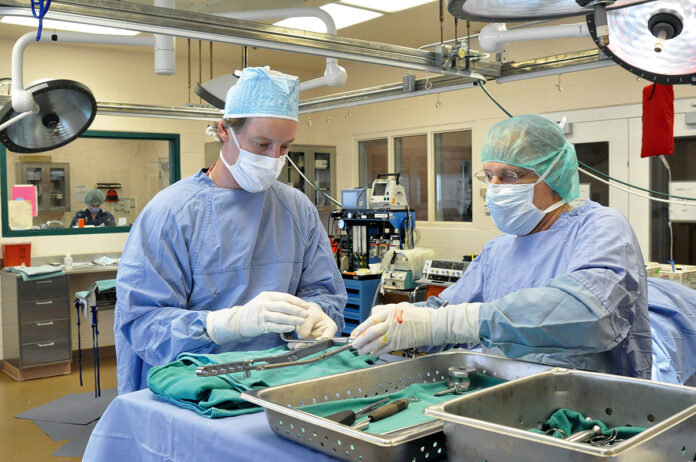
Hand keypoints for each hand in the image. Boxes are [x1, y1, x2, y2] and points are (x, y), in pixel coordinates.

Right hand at [207, 291, 308, 343]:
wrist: (237, 321)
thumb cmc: (253, 311)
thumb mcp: (263, 301)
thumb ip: (276, 302)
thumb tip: (294, 305)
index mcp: (266, 296)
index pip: (285, 297)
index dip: (296, 301)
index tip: (305, 305)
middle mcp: (264, 304)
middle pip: (284, 306)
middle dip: (297, 310)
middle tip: (306, 314)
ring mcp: (262, 315)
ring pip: (281, 317)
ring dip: (293, 319)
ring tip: (302, 321)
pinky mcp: (260, 325)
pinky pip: (275, 326)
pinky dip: (284, 327)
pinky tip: (291, 328)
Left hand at [287, 302, 337, 349]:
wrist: (306, 309)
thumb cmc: (312, 310)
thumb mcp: (310, 314)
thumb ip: (306, 325)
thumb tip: (301, 337)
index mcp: (330, 328)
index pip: (327, 337)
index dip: (319, 341)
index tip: (312, 342)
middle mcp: (324, 335)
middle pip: (317, 343)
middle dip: (307, 346)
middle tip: (297, 346)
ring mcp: (316, 338)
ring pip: (309, 345)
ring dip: (300, 346)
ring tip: (292, 345)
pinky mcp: (308, 340)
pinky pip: (303, 344)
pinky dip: (297, 344)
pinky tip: (291, 345)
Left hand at [350, 302, 481, 354]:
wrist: (433, 324)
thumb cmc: (418, 315)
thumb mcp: (399, 306)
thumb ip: (385, 311)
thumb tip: (373, 316)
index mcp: (390, 311)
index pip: (370, 320)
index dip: (360, 328)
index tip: (354, 333)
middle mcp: (390, 322)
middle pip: (371, 332)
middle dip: (360, 340)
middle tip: (354, 344)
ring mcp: (395, 333)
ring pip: (376, 342)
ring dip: (366, 347)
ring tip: (360, 351)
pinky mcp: (400, 343)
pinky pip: (385, 348)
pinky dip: (377, 351)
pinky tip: (372, 353)